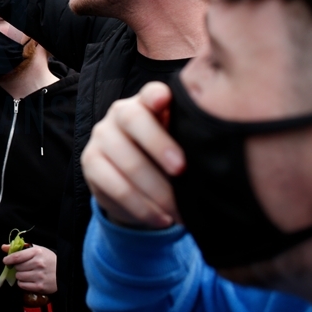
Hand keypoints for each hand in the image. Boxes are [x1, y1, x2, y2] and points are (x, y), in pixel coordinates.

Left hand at [1, 244, 56, 293]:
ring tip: (27, 273)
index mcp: (37, 252)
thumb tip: (3, 247)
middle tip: (23, 267)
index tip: (6, 261)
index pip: (17, 256)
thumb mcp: (36, 250)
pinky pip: (22, 285)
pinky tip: (28, 280)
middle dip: (17, 267)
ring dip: (20, 275)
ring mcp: (39, 276)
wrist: (63, 272)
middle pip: (17, 267)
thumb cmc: (48, 259)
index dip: (8, 259)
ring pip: (19, 276)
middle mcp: (38, 264)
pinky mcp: (40, 286)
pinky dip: (22, 283)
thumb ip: (19, 248)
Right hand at [81, 81, 184, 228]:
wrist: (134, 183)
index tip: (164, 101)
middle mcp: (119, 113)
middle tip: (182, 171)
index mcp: (146, 103)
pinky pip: (117, 187)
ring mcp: (101, 137)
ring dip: (157, 191)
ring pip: (128, 161)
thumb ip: (191, 138)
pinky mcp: (90, 163)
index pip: (150, 92)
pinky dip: (143, 208)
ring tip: (180, 211)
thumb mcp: (179, 144)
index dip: (156, 95)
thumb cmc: (167, 158)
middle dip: (160, 146)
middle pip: (134, 121)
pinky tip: (162, 219)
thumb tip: (221, 151)